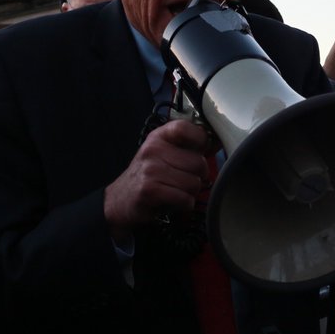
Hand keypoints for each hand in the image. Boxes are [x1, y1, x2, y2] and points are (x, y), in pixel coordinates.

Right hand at [103, 119, 210, 237]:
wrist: (119, 200)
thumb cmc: (147, 177)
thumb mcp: (162, 154)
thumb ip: (185, 148)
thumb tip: (215, 142)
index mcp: (158, 137)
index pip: (186, 128)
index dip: (200, 140)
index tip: (200, 151)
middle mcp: (153, 150)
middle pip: (198, 163)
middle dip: (198, 177)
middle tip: (185, 181)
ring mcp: (151, 170)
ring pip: (194, 183)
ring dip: (190, 193)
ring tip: (177, 192)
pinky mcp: (150, 190)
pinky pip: (185, 199)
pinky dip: (184, 205)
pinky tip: (173, 202)